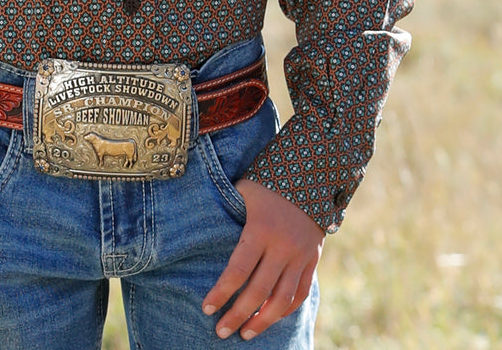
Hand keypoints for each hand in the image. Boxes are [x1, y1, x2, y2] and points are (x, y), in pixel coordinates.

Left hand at [202, 179, 323, 339]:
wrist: (310, 176)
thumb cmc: (266, 184)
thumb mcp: (243, 191)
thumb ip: (227, 211)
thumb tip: (198, 228)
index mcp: (260, 230)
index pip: (238, 270)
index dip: (221, 293)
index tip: (207, 308)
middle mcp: (282, 246)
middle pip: (258, 291)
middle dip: (238, 315)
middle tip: (221, 332)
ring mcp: (300, 255)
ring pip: (282, 299)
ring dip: (263, 321)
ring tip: (245, 334)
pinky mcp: (312, 260)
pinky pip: (299, 293)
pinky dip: (285, 310)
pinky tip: (270, 319)